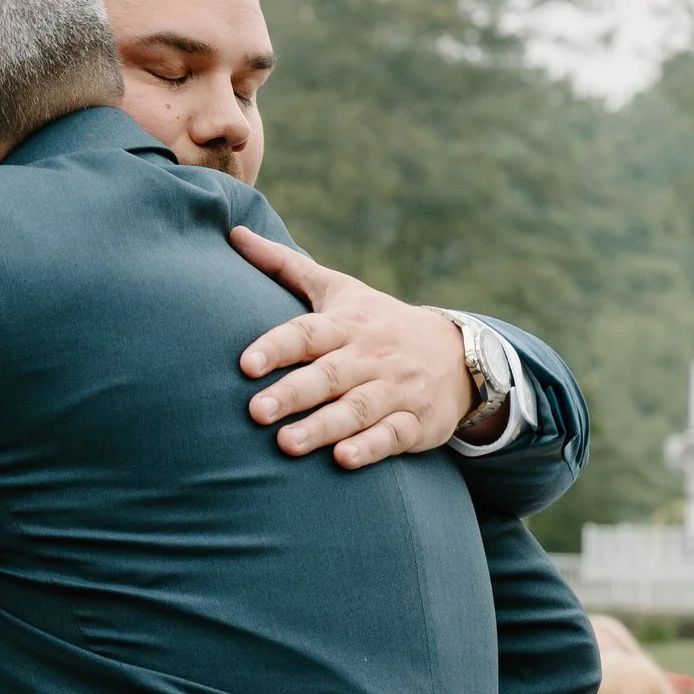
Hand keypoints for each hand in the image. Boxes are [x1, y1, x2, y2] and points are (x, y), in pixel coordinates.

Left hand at [234, 231, 476, 469]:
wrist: (458, 354)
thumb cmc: (378, 323)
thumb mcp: (339, 291)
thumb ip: (286, 266)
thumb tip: (235, 233)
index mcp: (347, 324)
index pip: (308, 333)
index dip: (277, 346)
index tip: (246, 363)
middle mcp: (370, 356)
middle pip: (328, 375)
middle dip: (293, 393)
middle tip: (256, 411)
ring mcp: (396, 390)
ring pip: (357, 408)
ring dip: (323, 427)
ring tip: (287, 444)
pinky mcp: (417, 423)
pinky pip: (392, 436)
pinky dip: (370, 448)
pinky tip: (343, 460)